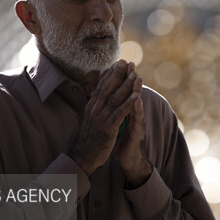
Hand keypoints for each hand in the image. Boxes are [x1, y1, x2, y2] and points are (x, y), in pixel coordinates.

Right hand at [68, 60, 139, 175]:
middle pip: (108, 88)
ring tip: (135, 74)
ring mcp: (101, 118)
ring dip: (126, 85)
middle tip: (127, 62)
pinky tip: (137, 95)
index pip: (101, 86)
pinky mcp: (108, 127)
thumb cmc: (88, 140)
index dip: (110, 74)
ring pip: (115, 98)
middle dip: (118, 74)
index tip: (118, 63)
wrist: (83, 157)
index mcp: (91, 107)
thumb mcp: (89, 120)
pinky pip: (120, 113)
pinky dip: (129, 103)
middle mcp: (95, 109)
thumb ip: (94, 108)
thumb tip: (96, 96)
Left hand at [114, 63, 151, 188]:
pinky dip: (137, 109)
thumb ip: (113, 112)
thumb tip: (105, 101)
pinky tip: (136, 100)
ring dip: (136, 90)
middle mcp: (131, 115)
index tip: (117, 65)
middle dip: (129, 79)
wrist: (129, 161)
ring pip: (136, 104)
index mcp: (122, 112)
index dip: (119, 80)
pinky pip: (137, 120)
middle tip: (130, 64)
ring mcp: (135, 124)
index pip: (120, 93)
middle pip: (130, 95)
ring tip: (137, 77)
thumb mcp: (114, 124)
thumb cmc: (121, 142)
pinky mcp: (137, 133)